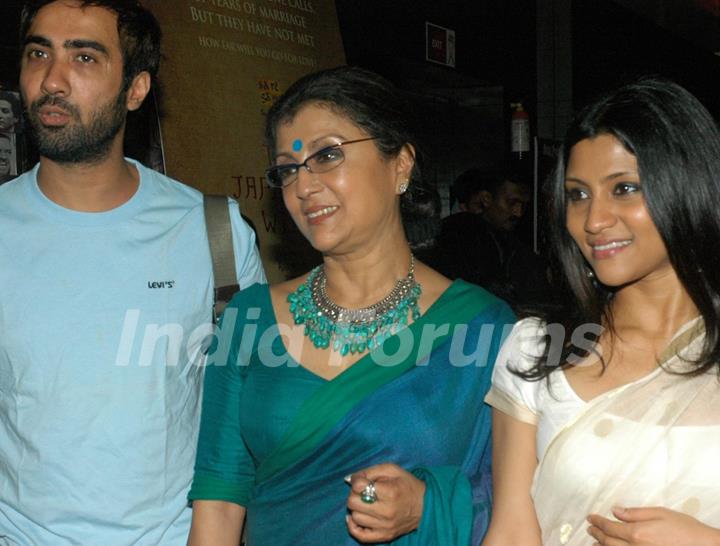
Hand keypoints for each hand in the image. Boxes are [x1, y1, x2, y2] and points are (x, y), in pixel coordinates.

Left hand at [345, 463, 425, 542]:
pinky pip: (360, 535)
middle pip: (353, 502)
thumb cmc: (407, 485)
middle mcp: (386, 511)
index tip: (361, 480)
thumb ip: (370, 471)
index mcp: (390, 492)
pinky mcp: (384, 536)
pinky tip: (355, 517)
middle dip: (355, 494)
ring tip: (365, 503)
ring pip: (355, 517)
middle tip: (363, 491)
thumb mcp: (392, 470)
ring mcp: (385, 526)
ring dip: (357, 508)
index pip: (359, 486)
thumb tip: (350, 478)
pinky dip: (353, 526)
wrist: (425, 505)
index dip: (357, 480)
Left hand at [587, 506, 719, 545]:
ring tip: (595, 542)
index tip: (590, 518)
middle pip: (609, 542)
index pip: (610, 527)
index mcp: (637, 533)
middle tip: (590, 529)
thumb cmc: (685, 529)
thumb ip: (635, 513)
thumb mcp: (660, 513)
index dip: (598, 522)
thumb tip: (616, 511)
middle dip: (597, 534)